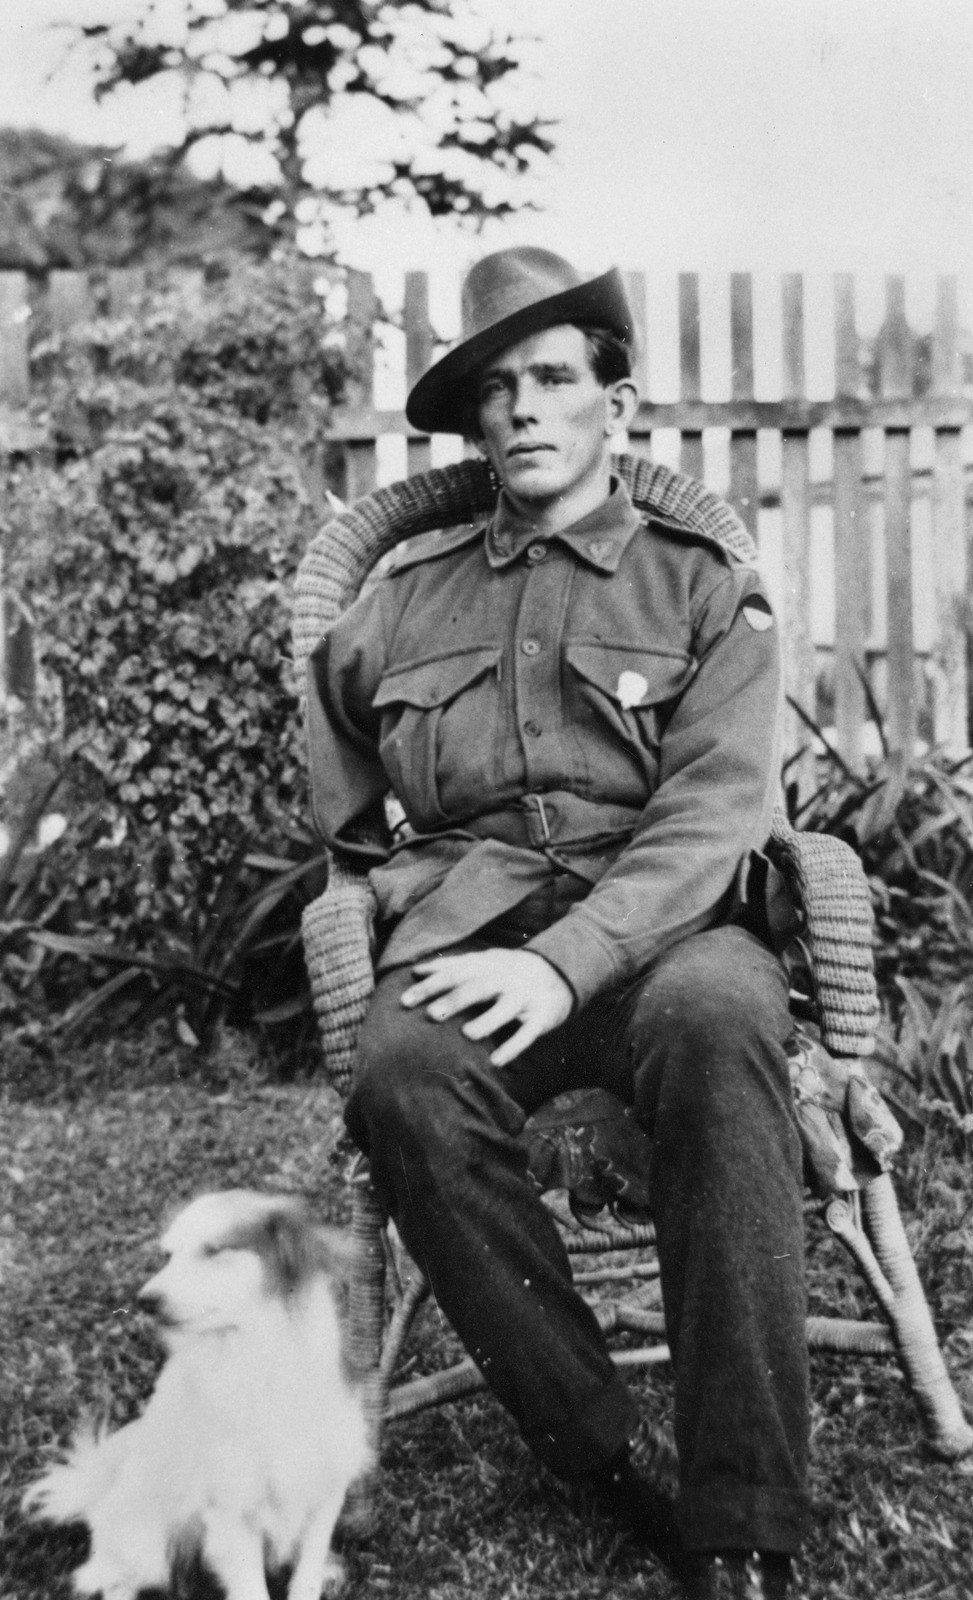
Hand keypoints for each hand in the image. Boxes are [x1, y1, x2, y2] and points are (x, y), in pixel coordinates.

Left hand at [400, 948, 573, 1066]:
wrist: (561, 971)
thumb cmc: (509, 970)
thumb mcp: (484, 961)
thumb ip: (451, 966)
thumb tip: (416, 969)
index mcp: (487, 965)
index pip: (455, 973)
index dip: (431, 985)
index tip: (405, 1000)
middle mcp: (505, 979)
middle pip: (478, 987)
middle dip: (455, 1000)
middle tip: (432, 1014)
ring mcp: (525, 997)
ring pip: (505, 1009)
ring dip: (487, 1020)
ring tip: (467, 1034)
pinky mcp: (542, 1017)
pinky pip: (527, 1033)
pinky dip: (513, 1046)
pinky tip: (497, 1061)